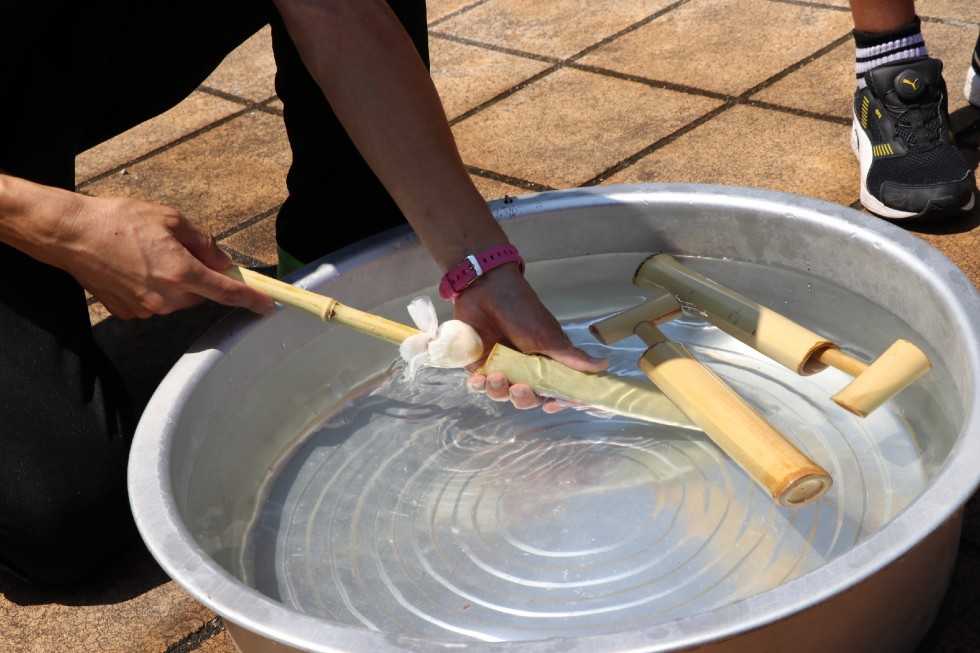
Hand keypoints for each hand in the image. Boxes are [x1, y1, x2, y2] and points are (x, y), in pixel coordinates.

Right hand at [35, 191, 275, 318]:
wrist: (69, 233)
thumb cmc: (117, 220)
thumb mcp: (170, 219)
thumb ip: (203, 243)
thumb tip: (222, 261)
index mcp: (181, 273)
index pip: (228, 293)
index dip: (252, 300)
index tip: (268, 306)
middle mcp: (166, 298)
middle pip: (202, 294)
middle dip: (200, 275)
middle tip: (179, 250)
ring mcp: (146, 309)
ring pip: (179, 299)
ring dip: (177, 281)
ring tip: (150, 254)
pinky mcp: (129, 313)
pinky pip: (156, 303)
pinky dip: (154, 288)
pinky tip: (135, 267)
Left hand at [451, 264, 607, 411]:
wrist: (487, 288)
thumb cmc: (521, 309)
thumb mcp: (549, 336)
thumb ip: (571, 356)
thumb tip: (605, 364)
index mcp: (544, 363)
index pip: (551, 391)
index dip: (552, 401)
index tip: (551, 405)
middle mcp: (522, 368)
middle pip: (525, 398)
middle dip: (523, 398)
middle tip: (519, 388)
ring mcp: (499, 366)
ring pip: (500, 394)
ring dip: (499, 391)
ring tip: (496, 376)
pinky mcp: (478, 363)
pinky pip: (478, 385)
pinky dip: (479, 386)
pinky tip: (479, 380)